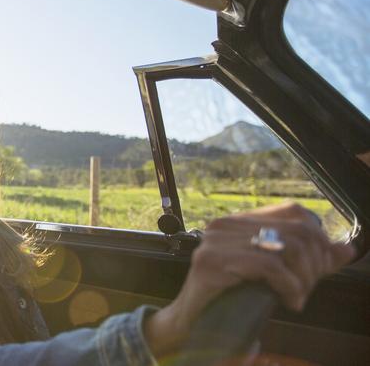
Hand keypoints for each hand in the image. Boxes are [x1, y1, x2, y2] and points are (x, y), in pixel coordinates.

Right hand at [144, 202, 355, 356]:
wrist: (190, 323)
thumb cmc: (229, 299)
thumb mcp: (272, 275)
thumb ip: (308, 261)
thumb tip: (346, 250)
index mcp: (237, 221)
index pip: (293, 212)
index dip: (317, 239)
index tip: (319, 269)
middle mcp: (224, 224)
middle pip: (296, 231)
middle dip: (314, 264)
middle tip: (307, 289)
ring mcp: (215, 241)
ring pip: (287, 248)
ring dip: (303, 278)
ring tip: (297, 296)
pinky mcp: (211, 262)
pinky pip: (268, 267)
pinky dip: (289, 286)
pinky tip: (289, 301)